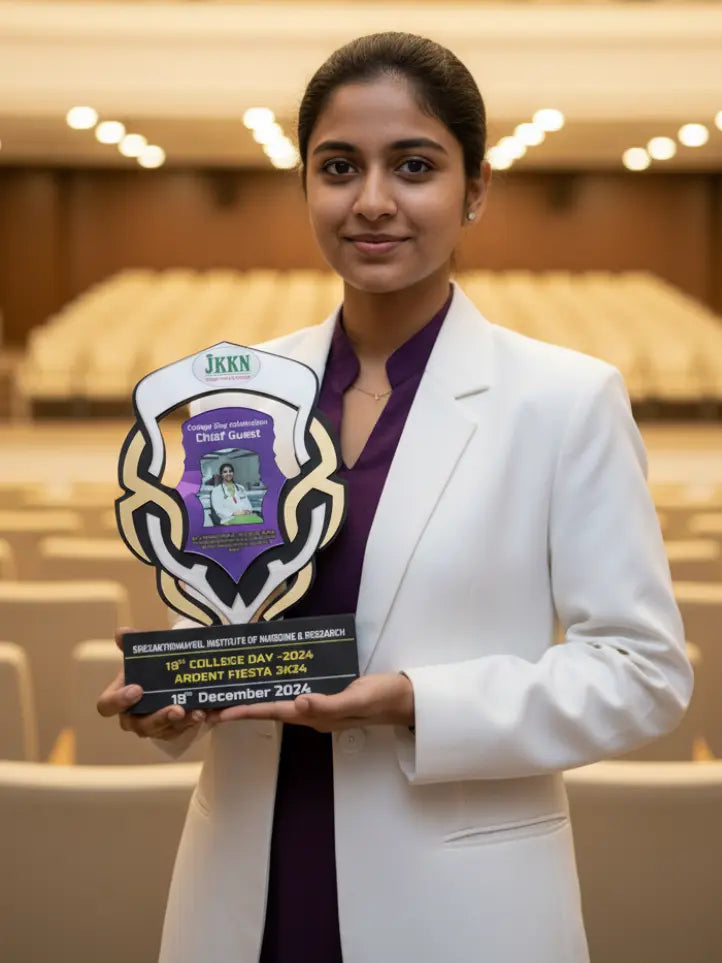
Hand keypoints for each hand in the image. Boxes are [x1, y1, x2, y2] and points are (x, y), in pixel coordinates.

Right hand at [96, 627, 205, 740]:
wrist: (170, 677)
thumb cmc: (149, 669)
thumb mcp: (142, 655)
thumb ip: (132, 644)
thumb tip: (122, 632)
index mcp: (119, 698)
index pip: (107, 705)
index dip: (119, 701)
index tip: (137, 689)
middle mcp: (132, 717)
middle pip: (140, 725)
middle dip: (159, 718)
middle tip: (176, 709)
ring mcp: (152, 727)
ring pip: (164, 731)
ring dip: (181, 723)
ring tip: (198, 713)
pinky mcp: (171, 731)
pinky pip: (182, 732)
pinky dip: (196, 723)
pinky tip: (209, 713)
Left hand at [206, 672, 414, 731]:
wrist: (403, 698)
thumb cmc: (381, 698)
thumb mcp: (356, 699)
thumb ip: (328, 703)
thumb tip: (298, 702)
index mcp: (315, 715)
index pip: (272, 711)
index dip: (244, 711)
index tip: (218, 712)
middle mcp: (311, 712)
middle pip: (268, 710)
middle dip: (240, 708)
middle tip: (211, 705)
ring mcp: (317, 704)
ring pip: (278, 702)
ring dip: (254, 699)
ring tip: (229, 694)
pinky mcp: (325, 694)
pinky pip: (292, 693)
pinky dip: (274, 689)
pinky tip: (267, 681)